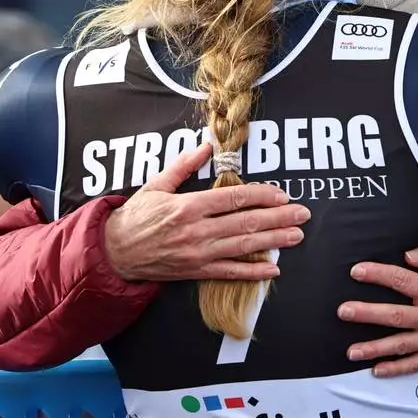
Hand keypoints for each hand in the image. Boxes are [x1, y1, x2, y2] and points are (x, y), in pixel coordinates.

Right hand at [104, 144, 310, 281]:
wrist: (114, 253)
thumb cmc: (135, 216)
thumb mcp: (156, 185)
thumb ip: (183, 165)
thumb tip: (207, 145)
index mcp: (188, 206)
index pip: (233, 198)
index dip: (261, 196)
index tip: (283, 194)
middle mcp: (197, 231)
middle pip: (245, 222)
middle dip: (278, 218)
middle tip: (303, 213)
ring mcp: (198, 254)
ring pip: (243, 246)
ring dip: (273, 241)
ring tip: (296, 235)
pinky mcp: (197, 272)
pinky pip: (230, 273)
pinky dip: (253, 271)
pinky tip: (273, 268)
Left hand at [338, 241, 417, 376]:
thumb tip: (408, 256)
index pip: (402, 280)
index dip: (377, 275)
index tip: (356, 272)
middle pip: (396, 316)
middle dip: (367, 314)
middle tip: (344, 312)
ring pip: (402, 345)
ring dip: (375, 348)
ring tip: (351, 351)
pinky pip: (416, 364)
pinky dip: (397, 369)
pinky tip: (376, 370)